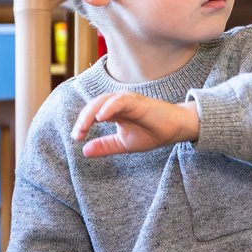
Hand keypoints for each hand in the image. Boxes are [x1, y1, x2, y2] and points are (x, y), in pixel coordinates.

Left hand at [72, 93, 200, 158]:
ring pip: (103, 101)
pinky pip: (119, 101)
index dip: (82, 124)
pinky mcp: (137, 102)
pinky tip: (101, 118)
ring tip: (84, 126)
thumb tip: (84, 151)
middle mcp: (117, 103)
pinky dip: (108, 107)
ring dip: (91, 113)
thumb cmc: (152, 133)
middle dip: (83, 119)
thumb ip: (105, 146)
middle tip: (77, 134)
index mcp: (113, 111)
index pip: (92, 113)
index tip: (77, 138)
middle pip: (94, 105)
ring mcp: (127, 101)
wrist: (175, 130)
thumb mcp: (123, 144)